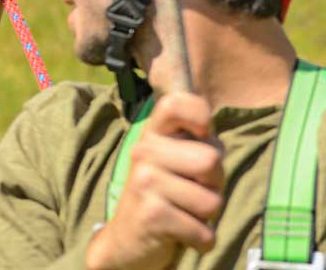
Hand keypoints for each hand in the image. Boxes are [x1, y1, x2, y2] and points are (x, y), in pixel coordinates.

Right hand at [86, 93, 223, 269]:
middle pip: (211, 160)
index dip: (200, 116)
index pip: (176, 103)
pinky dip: (201, 239)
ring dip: (207, 216)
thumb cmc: (165, 195)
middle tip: (193, 190)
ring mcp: (144, 182)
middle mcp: (143, 152)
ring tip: (185, 212)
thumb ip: (196, 139)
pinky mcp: (151, 214)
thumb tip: (203, 116)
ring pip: (212, 201)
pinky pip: (202, 231)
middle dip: (215, 184)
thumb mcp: (176, 159)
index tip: (201, 135)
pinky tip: (182, 234)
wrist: (127, 239)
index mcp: (153, 134)